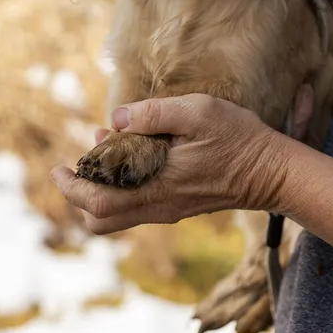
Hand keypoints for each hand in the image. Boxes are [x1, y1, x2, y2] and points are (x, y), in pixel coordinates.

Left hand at [51, 87, 312, 234]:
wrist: (272, 173)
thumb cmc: (238, 139)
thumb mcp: (198, 112)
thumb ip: (154, 113)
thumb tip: (116, 118)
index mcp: (156, 186)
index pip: (97, 202)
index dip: (71, 186)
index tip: (59, 166)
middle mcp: (158, 205)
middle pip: (100, 219)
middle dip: (79, 193)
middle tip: (75, 164)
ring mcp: (168, 209)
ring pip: (117, 216)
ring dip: (102, 187)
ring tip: (105, 148)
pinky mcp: (178, 205)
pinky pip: (136, 207)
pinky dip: (122, 186)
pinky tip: (133, 152)